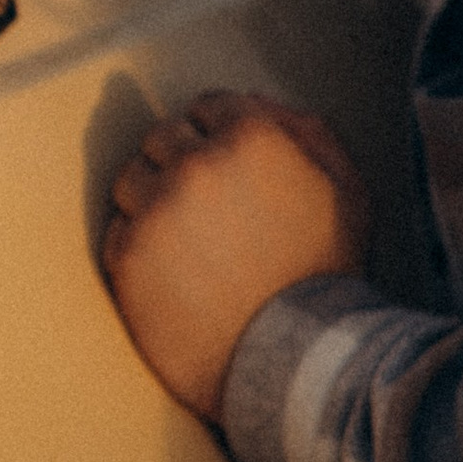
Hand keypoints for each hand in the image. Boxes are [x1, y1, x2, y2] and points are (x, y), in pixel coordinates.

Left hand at [102, 89, 370, 424]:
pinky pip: (117, 230)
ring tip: (189, 241)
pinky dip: (138, 246)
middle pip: (163, 137)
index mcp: (250, 138)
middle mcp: (196, 164)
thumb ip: (304, 131)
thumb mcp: (344, 188)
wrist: (297, 359)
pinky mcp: (128, 256)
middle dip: (182, 163)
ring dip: (153, 200)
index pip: (208, 106)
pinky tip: (173, 271)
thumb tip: (255, 102)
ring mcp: (156, 210)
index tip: (228, 170)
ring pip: (131, 178)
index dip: (219, 137)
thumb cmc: (326, 274)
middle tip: (208, 209)